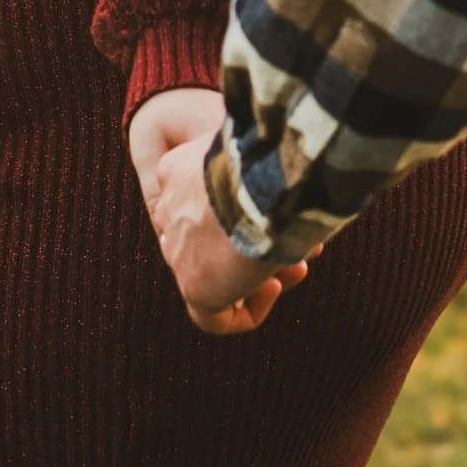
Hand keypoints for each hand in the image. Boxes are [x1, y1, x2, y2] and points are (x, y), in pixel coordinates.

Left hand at [126, 89, 310, 337]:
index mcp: (178, 172)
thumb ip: (263, 161)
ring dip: (255, 278)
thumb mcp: (261, 147)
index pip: (201, 204)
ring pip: (212, 278)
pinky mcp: (194, 287)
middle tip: (293, 242)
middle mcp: (171, 212)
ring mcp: (179, 252)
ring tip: (295, 264)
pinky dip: (247, 311)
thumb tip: (295, 170)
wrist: (264, 177)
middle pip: (207, 242)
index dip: (241, 216)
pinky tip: (274, 287)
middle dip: (250, 248)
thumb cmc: (275, 153)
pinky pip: (213, 318)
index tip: (279, 213)